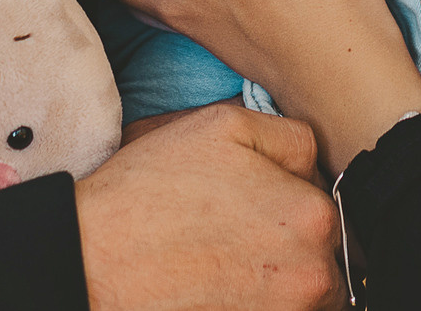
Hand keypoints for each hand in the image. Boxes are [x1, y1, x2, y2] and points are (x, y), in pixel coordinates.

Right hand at [74, 103, 342, 310]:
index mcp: (313, 217)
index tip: (254, 206)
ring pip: (303, 298)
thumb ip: (292, 138)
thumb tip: (317, 166)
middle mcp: (313, 278)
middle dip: (291, 251)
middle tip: (236, 241)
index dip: (292, 203)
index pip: (330, 209)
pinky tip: (218, 291)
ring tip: (224, 268)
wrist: (90, 262)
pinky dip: (253, 305)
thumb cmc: (150, 192)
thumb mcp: (223, 127)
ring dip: (276, 286)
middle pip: (324, 263)